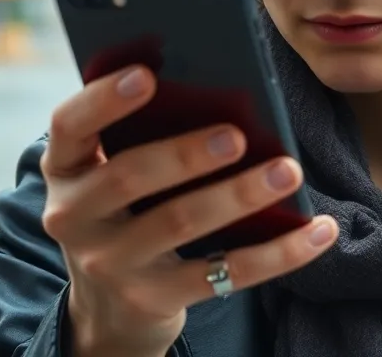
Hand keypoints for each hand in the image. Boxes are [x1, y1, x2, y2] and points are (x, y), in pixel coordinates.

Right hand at [40, 65, 338, 356]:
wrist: (109, 307)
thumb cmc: (124, 209)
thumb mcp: (110, 171)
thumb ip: (139, 133)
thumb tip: (217, 86)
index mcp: (64, 168)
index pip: (69, 126)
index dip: (104, 99)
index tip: (148, 74)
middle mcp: (75, 217)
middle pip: (127, 176)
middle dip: (185, 153)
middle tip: (237, 134)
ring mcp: (111, 264)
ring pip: (180, 223)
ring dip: (239, 194)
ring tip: (288, 171)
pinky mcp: (155, 299)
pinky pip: (225, 274)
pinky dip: (279, 253)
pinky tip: (317, 230)